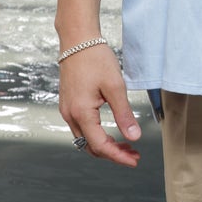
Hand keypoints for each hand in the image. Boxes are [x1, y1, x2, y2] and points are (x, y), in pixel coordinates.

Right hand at [59, 44, 141, 167]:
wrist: (77, 40)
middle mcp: (70, 115)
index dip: (118, 156)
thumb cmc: (95, 59)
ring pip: (85, 139)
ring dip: (105, 145)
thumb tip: (133, 137)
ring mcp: (67, 110)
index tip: (134, 160)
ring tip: (126, 145)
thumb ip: (124, 114)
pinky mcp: (68, 105)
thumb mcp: (115, 87)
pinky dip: (97, 135)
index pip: (100, 145)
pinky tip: (111, 131)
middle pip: (91, 146)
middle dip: (113, 154)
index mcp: (81, 113)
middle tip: (134, 154)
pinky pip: (81, 128)